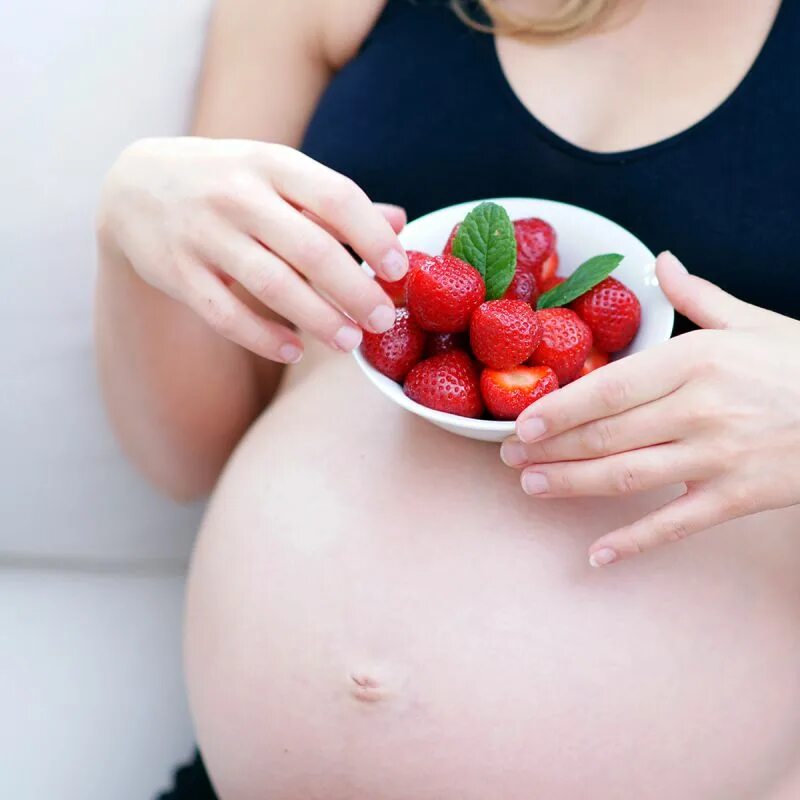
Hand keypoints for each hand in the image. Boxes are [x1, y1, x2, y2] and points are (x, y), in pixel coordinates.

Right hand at [97, 137, 407, 362]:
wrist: (136, 186)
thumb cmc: (228, 182)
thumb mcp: (278, 175)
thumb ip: (334, 202)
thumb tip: (401, 221)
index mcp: (272, 163)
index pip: (336, 197)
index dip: (373, 237)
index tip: (399, 271)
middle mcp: (237, 194)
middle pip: (310, 249)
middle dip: (354, 290)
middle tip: (382, 320)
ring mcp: (203, 233)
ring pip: (272, 285)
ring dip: (318, 319)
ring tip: (349, 343)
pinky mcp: (177, 272)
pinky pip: (226, 314)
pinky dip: (263, 337)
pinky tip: (295, 352)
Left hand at [500, 252, 799, 566]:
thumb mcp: (753, 322)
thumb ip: (697, 297)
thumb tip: (659, 262)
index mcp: (696, 361)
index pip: (609, 389)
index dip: (558, 409)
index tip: (520, 422)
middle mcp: (700, 409)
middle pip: (606, 435)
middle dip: (550, 448)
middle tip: (510, 457)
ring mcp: (718, 457)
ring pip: (627, 476)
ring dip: (573, 485)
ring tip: (531, 487)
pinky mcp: (739, 497)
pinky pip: (675, 524)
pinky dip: (634, 542)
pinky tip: (597, 555)